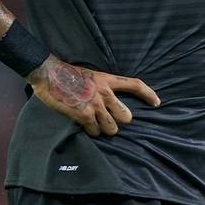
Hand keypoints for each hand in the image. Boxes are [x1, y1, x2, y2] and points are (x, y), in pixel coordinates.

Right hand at [27, 55, 160, 136]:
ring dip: (104, 128)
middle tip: (108, 119)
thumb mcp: (90, 75)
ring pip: (112, 128)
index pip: (135, 84)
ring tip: (94, 123)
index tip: (157, 103)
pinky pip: (95, 131)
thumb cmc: (66, 74)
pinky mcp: (84, 115)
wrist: (48, 73)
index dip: (148, 94)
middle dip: (118, 120)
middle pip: (126, 116)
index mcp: (107, 79)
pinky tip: (84, 125)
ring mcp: (95, 105)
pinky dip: (91, 131)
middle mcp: (104, 93)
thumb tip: (109, 100)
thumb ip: (101, 86)